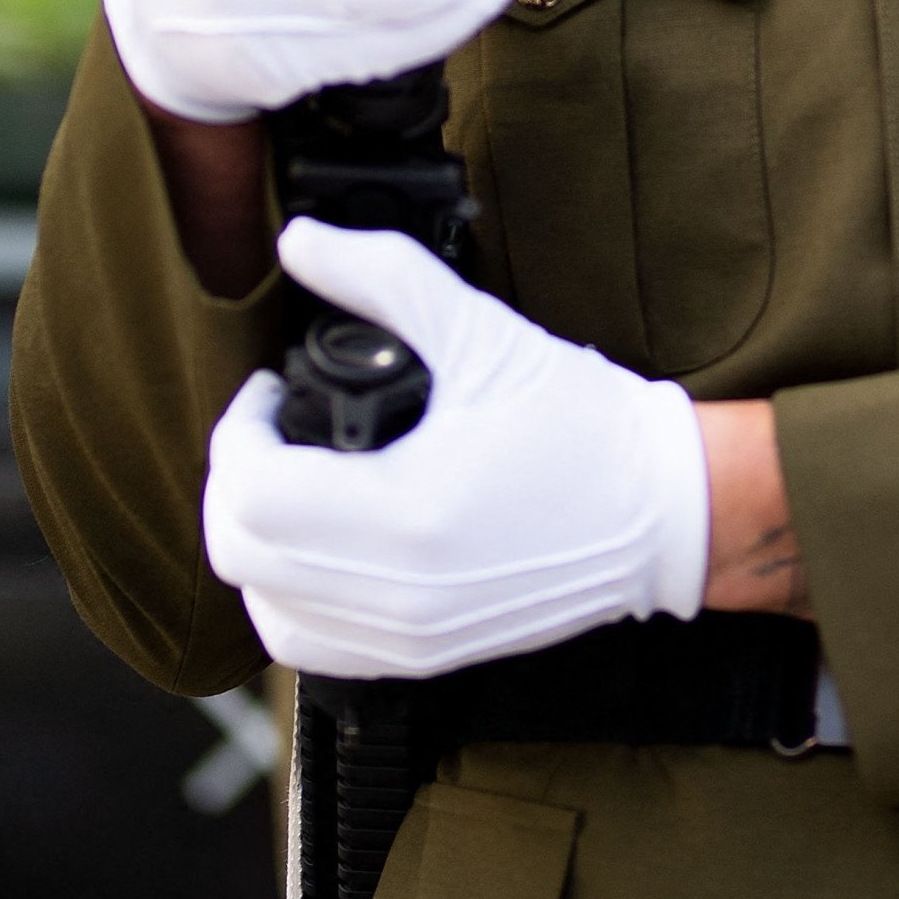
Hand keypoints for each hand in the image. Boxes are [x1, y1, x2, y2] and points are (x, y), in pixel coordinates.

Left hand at [204, 224, 710, 677]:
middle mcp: (400, 591)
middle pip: (241, 554)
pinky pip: (310, 643)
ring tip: (294, 482)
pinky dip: (290, 593)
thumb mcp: (483, 333)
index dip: (240, 432)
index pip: (253, 494)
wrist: (662, 512)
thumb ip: (384, 278)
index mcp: (408, 515)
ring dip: (257, 539)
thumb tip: (301, 242)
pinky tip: (318, 541)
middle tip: (272, 431)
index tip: (270, 393)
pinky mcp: (421, 656)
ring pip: (266, 606)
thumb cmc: (584, 426)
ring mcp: (409, 635)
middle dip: (236, 480)